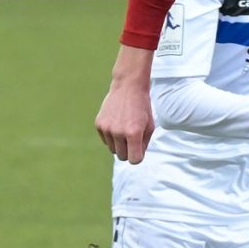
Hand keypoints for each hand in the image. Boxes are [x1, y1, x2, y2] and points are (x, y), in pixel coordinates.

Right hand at [96, 46, 154, 163]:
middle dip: (129, 151)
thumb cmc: (142, 108)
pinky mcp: (99, 124)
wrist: (128, 87)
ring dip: (120, 144)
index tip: (139, 149)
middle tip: (133, 138)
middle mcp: (118, 132)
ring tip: (125, 129)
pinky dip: (111, 137)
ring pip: (113, 150)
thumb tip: (135, 158)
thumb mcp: (150, 126)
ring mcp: (106, 128)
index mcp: (133, 133)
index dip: (138, 156)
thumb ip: (144, 145)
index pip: (134, 160)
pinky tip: (117, 123)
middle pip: (122, 156)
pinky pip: (105, 141)